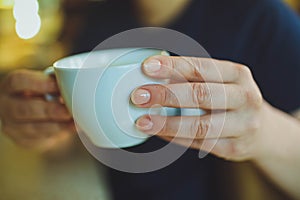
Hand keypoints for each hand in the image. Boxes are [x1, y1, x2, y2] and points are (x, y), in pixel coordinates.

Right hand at [0, 69, 75, 150]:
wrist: (36, 113)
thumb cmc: (43, 91)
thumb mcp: (45, 82)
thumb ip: (55, 81)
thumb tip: (73, 81)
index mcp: (10, 86)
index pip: (18, 82)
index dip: (39, 83)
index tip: (58, 86)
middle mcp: (6, 106)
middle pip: (23, 109)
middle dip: (49, 111)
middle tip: (67, 111)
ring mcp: (13, 126)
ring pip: (32, 129)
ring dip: (57, 126)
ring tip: (74, 122)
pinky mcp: (24, 141)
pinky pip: (40, 140)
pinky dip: (58, 134)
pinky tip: (71, 129)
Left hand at [131, 55, 266, 160]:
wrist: (262, 130)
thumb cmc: (231, 100)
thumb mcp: (221, 82)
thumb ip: (193, 79)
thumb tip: (152, 76)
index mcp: (238, 74)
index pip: (201, 67)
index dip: (172, 66)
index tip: (147, 67)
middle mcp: (245, 98)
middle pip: (202, 95)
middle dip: (166, 95)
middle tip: (138, 96)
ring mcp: (243, 125)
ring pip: (200, 125)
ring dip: (167, 123)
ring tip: (143, 121)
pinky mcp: (235, 148)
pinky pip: (200, 144)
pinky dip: (176, 138)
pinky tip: (158, 132)